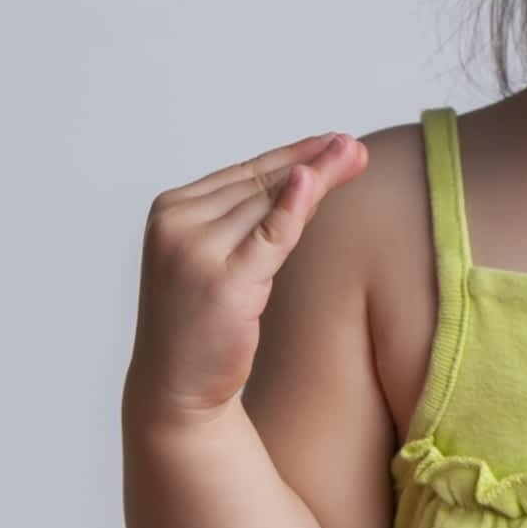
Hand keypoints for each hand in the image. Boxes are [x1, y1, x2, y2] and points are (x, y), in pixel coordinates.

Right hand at [126, 130, 369, 427]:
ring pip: (270, 204)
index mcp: (170, 210)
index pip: (244, 174)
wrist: (175, 386)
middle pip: (260, 184)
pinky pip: (270, 236)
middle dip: (313, 163)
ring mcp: (195, 251)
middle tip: (356, 146)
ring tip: (355, 156)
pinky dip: (294, 207)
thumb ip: (259, 217)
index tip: (334, 141)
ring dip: (317, 178)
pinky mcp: (221, 281)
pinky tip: (315, 180)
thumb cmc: (204, 321)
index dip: (293, 156)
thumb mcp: (228, 258)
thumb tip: (311, 175)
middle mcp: (176, 224)